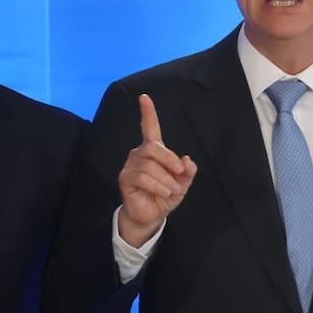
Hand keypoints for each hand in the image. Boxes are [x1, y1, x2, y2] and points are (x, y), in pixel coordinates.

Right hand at [117, 94, 196, 247]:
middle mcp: (140, 153)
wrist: (152, 215)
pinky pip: (143, 177)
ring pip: (149, 166)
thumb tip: (186, 159)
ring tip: (171, 190)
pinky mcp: (125, 178)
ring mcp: (131, 165)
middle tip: (180, 173)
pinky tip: (164, 192)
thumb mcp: (182, 182)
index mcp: (154, 150)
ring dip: (166, 180)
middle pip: (153, 147)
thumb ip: (187, 171)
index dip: (148, 112)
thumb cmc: (166, 194)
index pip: (150, 127)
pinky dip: (157, 186)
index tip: (144, 97)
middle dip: (169, 159)